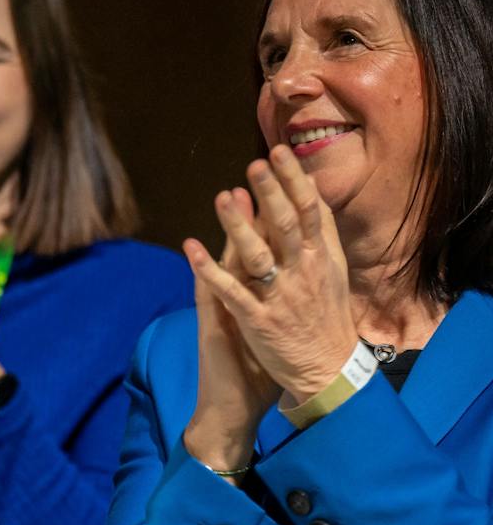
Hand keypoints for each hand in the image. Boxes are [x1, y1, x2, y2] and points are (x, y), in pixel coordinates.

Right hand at [181, 190, 280, 472]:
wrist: (232, 409)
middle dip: (258, 209)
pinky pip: (208, 295)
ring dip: (228, 230)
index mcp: (260, 294)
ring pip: (228, 261)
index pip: (274, 249)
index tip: (294, 183)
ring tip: (228, 195)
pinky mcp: (214, 327)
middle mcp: (241, 295)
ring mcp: (225, 308)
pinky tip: (192, 248)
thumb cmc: (256, 372)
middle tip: (259, 172)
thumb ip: (282, 302)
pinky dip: (201, 271)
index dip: (284, 217)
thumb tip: (300, 276)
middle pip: (253, 244)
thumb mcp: (273, 331)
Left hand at [185, 145, 354, 406]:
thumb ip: (323, 237)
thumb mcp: (334, 275)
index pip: (312, 212)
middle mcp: (305, 274)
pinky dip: (209, 269)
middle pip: (288, 226)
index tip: (280, 152)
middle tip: (254, 163)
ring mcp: (281, 297)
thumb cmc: (327, 320)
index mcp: (324, 261)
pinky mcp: (258, 320)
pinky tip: (191, 249)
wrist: (328, 372)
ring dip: (239, 225)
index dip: (295, 181)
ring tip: (222, 196)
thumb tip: (315, 196)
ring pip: (258, 255)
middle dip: (272, 193)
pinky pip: (231, 291)